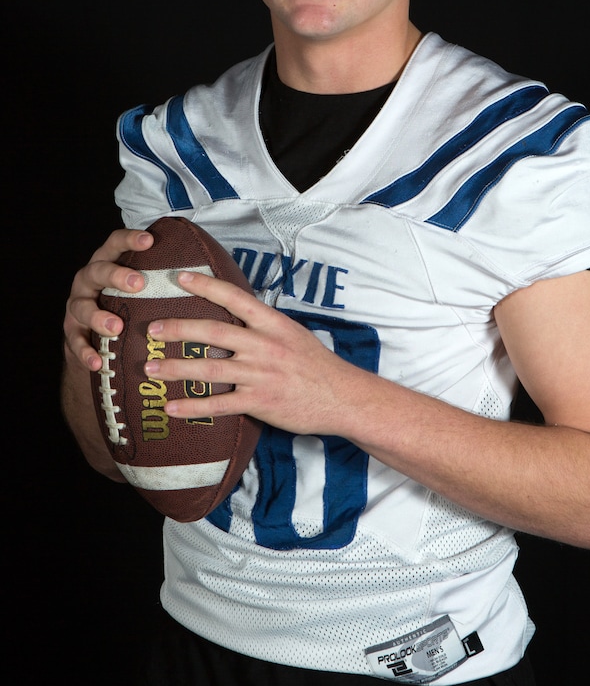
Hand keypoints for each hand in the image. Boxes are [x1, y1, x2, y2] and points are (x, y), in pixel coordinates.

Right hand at [63, 228, 153, 370]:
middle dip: (117, 276)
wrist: (96, 338)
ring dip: (98, 317)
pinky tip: (97, 362)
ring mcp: (77, 305)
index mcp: (107, 262)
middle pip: (98, 271)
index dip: (129, 239)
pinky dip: (86, 352)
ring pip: (82, 307)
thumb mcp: (141, 288)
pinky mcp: (71, 331)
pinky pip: (75, 341)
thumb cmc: (128, 305)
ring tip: (116, 327)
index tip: (149, 240)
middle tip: (138, 284)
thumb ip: (162, 278)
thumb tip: (209, 272)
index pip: (115, 243)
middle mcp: (89, 280)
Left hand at [144, 269, 360, 435]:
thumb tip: (238, 316)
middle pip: (213, 332)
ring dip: (175, 368)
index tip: (179, 277)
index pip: (234, 298)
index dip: (205, 286)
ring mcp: (260, 374)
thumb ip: (265, 327)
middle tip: (152, 329)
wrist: (343, 397)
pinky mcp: (259, 402)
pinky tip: (171, 408)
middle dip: (178, 329)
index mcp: (272, 324)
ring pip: (209, 368)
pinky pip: (219, 404)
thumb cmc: (318, 366)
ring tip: (150, 367)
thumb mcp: (294, 335)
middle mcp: (263, 345)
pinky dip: (192, 407)